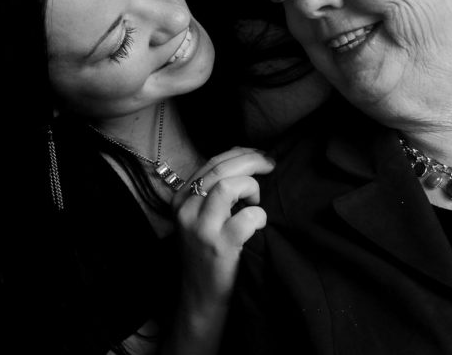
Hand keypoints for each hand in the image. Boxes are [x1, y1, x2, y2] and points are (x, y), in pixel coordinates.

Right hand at [173, 147, 272, 308]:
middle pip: (221, 168)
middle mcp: (186, 210)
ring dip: (251, 187)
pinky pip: (246, 217)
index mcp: (181, 199)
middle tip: (270, 165)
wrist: (200, 297)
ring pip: (228, 185)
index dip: (241, 153)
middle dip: (252, 161)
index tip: (260, 155)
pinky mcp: (219, 246)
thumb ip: (215, 192)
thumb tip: (246, 161)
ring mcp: (201, 228)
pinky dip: (259, 215)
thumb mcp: (201, 218)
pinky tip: (259, 223)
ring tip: (256, 201)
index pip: (212, 163)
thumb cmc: (209, 254)